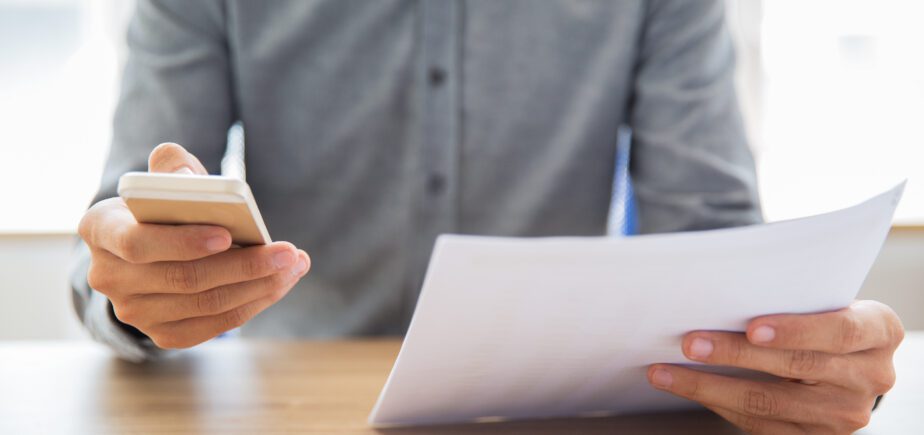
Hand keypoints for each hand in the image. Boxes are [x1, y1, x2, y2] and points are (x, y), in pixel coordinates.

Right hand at [78, 143, 310, 348]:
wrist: (149, 247)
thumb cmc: (160, 207)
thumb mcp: (160, 179)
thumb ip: (171, 165)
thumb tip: (186, 173)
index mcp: (100, 230)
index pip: (138, 243)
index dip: (183, 242)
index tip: (228, 234)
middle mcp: (108, 277)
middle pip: (184, 279)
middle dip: (244, 266)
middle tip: (287, 252)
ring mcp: (134, 312)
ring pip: (205, 305)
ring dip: (259, 286)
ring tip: (293, 265)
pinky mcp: (162, 334)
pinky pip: (214, 325)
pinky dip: (253, 304)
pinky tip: (280, 284)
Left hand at [647, 300, 903, 433]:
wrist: (846, 357)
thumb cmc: (821, 313)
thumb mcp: (823, 297)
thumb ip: (791, 293)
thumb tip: (718, 287)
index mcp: (879, 331)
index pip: (839, 331)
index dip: (796, 330)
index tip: (752, 326)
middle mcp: (871, 376)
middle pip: (797, 369)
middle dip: (736, 355)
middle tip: (689, 343)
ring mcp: (844, 414)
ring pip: (770, 403)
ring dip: (710, 386)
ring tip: (666, 372)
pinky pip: (760, 425)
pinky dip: (717, 403)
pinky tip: (686, 387)